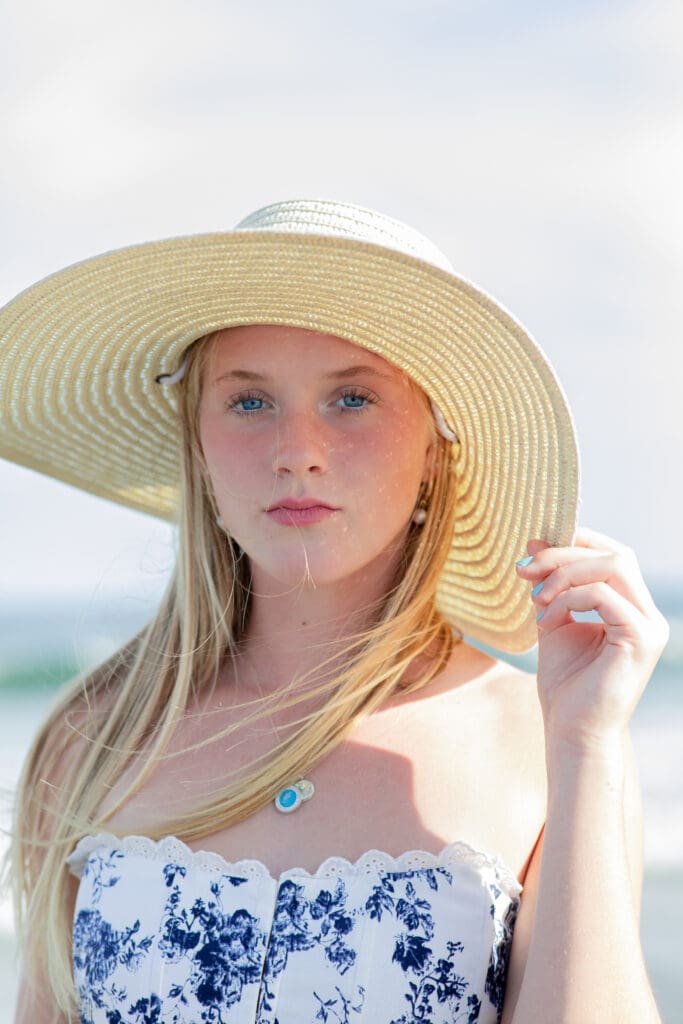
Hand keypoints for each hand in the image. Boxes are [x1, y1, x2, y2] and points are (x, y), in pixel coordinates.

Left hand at [516, 527, 668, 753]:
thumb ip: (549, 583)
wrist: (571, 732)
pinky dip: (568, 599)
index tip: (533, 552)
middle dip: (564, 555)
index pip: (615, 554)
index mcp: (632, 608)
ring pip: (613, 566)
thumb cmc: (565, 685)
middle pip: (615, 555)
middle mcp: (648, 615)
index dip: (577, 542)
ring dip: (564, 574)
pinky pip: (603, 595)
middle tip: (525, 570)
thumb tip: (535, 541)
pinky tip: (546, 620)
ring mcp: (649, 626)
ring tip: (535, 599)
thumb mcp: (553, 620)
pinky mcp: (640, 638)